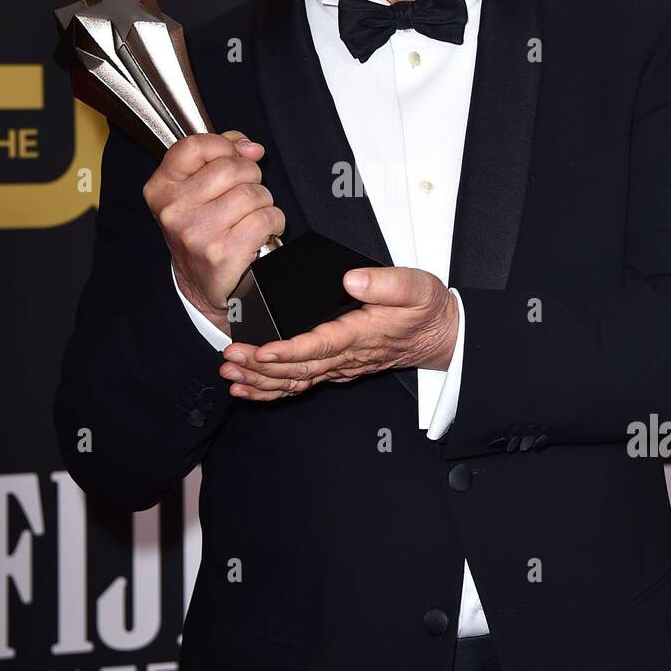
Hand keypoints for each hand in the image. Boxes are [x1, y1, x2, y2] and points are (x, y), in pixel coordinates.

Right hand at [143, 130, 284, 330]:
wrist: (200, 284)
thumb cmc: (201, 230)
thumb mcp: (195, 190)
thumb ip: (218, 156)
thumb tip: (250, 147)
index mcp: (162, 189)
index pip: (194, 146)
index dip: (224, 145)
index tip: (237, 156)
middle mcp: (174, 210)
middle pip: (230, 168)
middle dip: (250, 175)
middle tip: (248, 191)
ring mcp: (197, 233)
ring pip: (251, 193)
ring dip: (263, 201)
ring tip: (253, 214)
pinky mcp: (222, 253)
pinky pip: (265, 218)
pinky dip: (273, 221)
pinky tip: (263, 230)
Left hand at [219, 266, 458, 400]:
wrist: (441, 337)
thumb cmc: (426, 310)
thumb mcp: (416, 287)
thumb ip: (385, 282)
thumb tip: (352, 279)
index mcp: (361, 334)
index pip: (319, 346)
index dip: (289, 351)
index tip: (262, 351)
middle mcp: (347, 356)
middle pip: (298, 368)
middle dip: (260, 367)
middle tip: (230, 358)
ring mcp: (341, 367)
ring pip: (295, 381)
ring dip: (260, 382)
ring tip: (230, 375)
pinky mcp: (337, 369)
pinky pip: (301, 385)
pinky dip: (272, 390)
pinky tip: (248, 390)